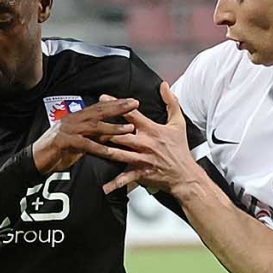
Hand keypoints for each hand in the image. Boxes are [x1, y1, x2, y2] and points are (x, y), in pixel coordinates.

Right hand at [32, 95, 135, 172]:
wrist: (35, 161)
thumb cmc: (57, 152)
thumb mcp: (80, 142)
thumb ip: (94, 136)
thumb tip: (113, 132)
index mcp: (76, 118)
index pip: (98, 107)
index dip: (115, 103)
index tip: (132, 101)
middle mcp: (72, 120)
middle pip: (98, 111)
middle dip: (118, 107)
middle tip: (135, 104)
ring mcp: (67, 130)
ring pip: (94, 126)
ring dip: (113, 127)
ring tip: (129, 128)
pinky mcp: (63, 142)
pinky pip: (85, 144)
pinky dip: (98, 148)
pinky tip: (110, 152)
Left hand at [99, 81, 202, 195]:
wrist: (184, 174)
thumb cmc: (180, 148)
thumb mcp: (178, 123)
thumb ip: (171, 102)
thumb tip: (164, 85)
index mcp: (152, 129)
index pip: (131, 114)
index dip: (117, 105)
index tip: (103, 98)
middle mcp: (145, 143)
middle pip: (120, 134)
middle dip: (104, 128)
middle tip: (89, 123)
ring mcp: (142, 159)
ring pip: (119, 153)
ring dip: (104, 150)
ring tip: (88, 146)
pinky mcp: (141, 173)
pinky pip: (126, 178)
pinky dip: (115, 183)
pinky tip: (103, 187)